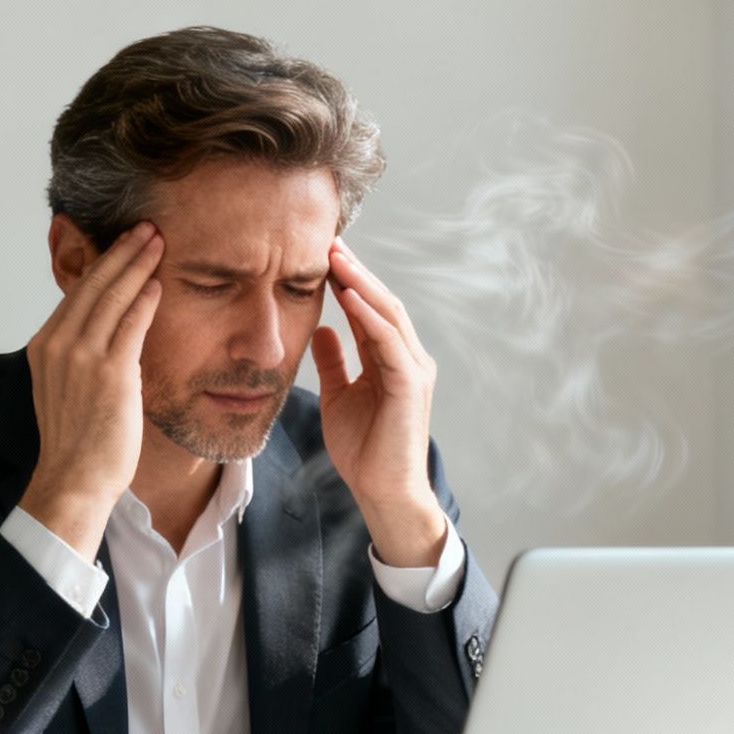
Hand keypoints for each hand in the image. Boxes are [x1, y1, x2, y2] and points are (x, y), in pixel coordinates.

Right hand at [20, 221, 164, 560]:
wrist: (74, 480)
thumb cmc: (77, 442)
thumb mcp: (67, 389)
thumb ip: (82, 358)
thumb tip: (109, 336)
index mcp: (44, 347)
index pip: (77, 294)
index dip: (102, 265)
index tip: (122, 245)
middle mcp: (58, 346)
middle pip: (93, 284)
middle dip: (122, 251)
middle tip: (146, 228)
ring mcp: (82, 357)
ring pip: (112, 296)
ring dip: (137, 264)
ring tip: (157, 241)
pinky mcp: (109, 372)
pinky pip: (131, 323)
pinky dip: (145, 299)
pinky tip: (159, 282)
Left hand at [313, 237, 448, 567]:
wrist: (381, 491)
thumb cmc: (364, 449)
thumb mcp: (338, 395)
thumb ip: (333, 361)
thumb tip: (321, 328)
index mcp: (390, 360)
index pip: (369, 310)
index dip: (348, 281)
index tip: (320, 256)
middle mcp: (407, 358)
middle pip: (382, 303)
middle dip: (356, 272)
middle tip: (329, 242)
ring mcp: (413, 370)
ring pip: (388, 315)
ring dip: (362, 284)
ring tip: (337, 258)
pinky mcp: (410, 386)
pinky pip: (388, 342)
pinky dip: (369, 317)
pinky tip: (348, 296)